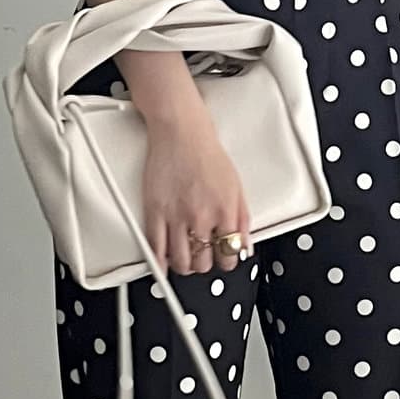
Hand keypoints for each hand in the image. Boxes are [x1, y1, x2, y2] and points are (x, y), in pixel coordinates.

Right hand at [142, 108, 251, 277]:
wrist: (182, 133)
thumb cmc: (207, 154)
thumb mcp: (237, 187)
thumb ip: (242, 219)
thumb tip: (244, 244)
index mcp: (225, 212)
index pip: (229, 254)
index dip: (227, 262)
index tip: (222, 259)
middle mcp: (201, 217)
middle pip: (203, 262)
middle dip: (204, 264)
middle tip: (202, 257)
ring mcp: (177, 216)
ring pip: (181, 261)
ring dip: (184, 265)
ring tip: (185, 259)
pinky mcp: (155, 212)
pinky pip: (155, 248)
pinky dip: (159, 262)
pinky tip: (162, 263)